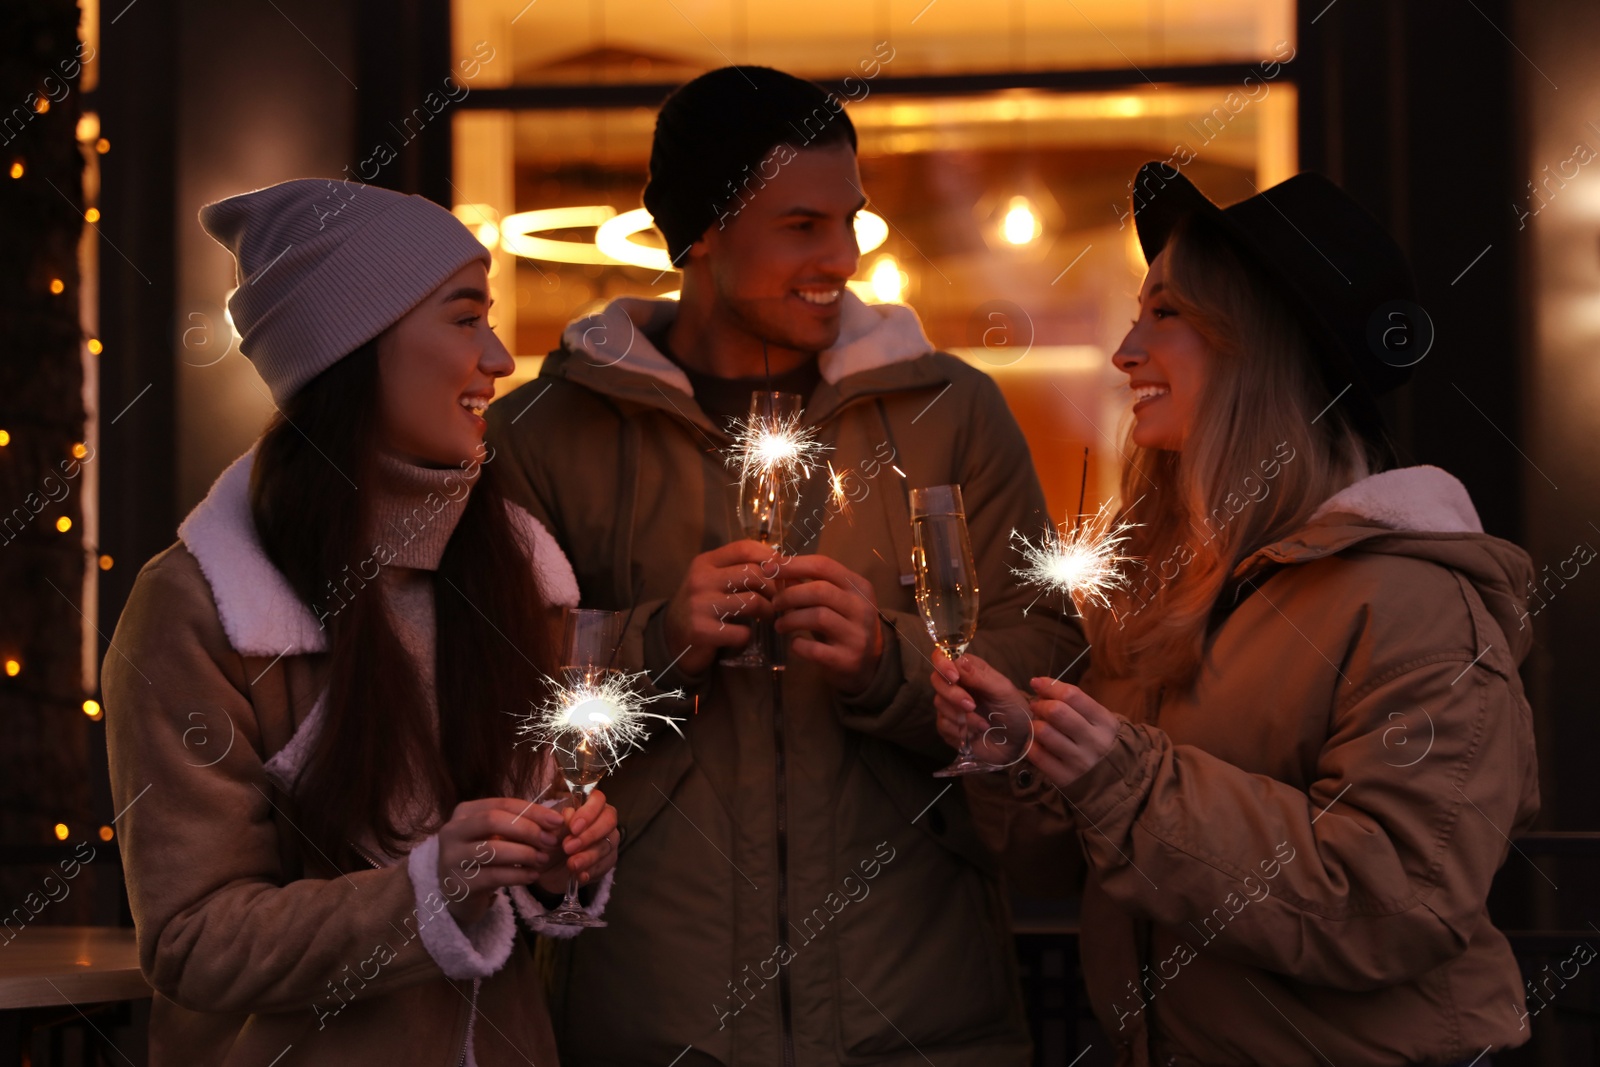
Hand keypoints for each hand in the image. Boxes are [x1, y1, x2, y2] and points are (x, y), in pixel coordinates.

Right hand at [437, 797, 566, 925]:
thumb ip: (521, 825)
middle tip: (551, 841)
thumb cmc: (484, 859)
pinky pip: (493, 876)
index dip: (533, 811)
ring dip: (525, 853)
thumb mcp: (498, 837)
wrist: (459, 895)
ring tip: (543, 859)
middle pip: (493, 820)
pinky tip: (533, 875)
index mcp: (464, 812)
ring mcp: (451, 858)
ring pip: (493, 849)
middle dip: (527, 830)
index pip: (502, 804)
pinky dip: (518, 875)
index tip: (558, 821)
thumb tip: (556, 820)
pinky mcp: (458, 884)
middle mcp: (452, 831)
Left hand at [535, 787, 619, 895]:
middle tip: (568, 847)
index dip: (588, 812)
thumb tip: (568, 815)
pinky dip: (591, 871)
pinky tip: (580, 875)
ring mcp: (608, 841)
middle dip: (589, 835)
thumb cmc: (548, 840)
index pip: (598, 799)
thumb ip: (558, 821)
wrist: (544, 867)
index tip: (573, 827)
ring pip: (606, 845)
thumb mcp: (547, 830)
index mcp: (587, 805)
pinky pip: (605, 865)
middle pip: (609, 820)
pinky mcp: (607, 862)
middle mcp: (602, 820)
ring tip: (571, 864)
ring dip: (588, 856)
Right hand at [662, 541, 781, 676]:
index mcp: (705, 562)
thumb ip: (738, 569)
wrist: (671, 638)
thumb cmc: (701, 606)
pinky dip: (749, 635)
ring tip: (767, 617)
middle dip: (775, 588)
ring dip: (767, 612)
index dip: (771, 558)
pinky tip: (744, 636)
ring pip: (752, 602)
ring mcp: (700, 605)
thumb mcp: (712, 580)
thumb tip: (781, 565)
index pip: (744, 548)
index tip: (783, 572)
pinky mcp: (701, 631)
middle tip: (780, 600)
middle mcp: (700, 580)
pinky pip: (742, 632)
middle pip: (753, 574)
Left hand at [772, 554, 883, 694]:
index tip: (768, 568)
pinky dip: (798, 645)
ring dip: (791, 619)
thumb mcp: (833, 601)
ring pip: (818, 617)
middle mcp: (862, 608)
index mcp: (858, 586)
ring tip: (780, 625)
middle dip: (790, 595)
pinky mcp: (848, 660)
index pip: (824, 565)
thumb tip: (776, 570)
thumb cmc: (843, 624)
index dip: (793, 565)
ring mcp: (857, 635)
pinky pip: (815, 649)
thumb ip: (808, 585)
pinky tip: (795, 643)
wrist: (870, 663)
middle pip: (820, 590)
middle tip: (775, 604)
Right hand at [931, 649, 1032, 764]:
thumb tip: (959, 660)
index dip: (943, 664)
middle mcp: (956, 685)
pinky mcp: (948, 727)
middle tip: (972, 705)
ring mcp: (950, 706)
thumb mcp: (1002, 690)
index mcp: (968, 670)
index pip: (943, 657)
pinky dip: (961, 729)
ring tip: (984, 724)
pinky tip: (976, 732)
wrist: (1018, 741)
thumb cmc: (1013, 710)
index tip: (955, 677)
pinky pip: (943, 724)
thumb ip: (980, 676)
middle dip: (953, 694)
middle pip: (937, 680)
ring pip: (939, 703)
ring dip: (962, 716)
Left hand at [1025, 677, 1121, 788]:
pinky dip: (1031, 744)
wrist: (1113, 784)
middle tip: (1036, 705)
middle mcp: (1093, 741)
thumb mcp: (1100, 721)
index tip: (1037, 683)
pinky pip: (1037, 755)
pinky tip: (1036, 742)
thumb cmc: (1100, 742)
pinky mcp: (1064, 778)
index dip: (1050, 685)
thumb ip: (1076, 704)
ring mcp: (1078, 761)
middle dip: (1040, 704)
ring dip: (1034, 724)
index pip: (1073, 695)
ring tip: (1036, 724)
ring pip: (1044, 732)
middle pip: (1057, 712)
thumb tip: (1041, 686)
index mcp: (1104, 722)